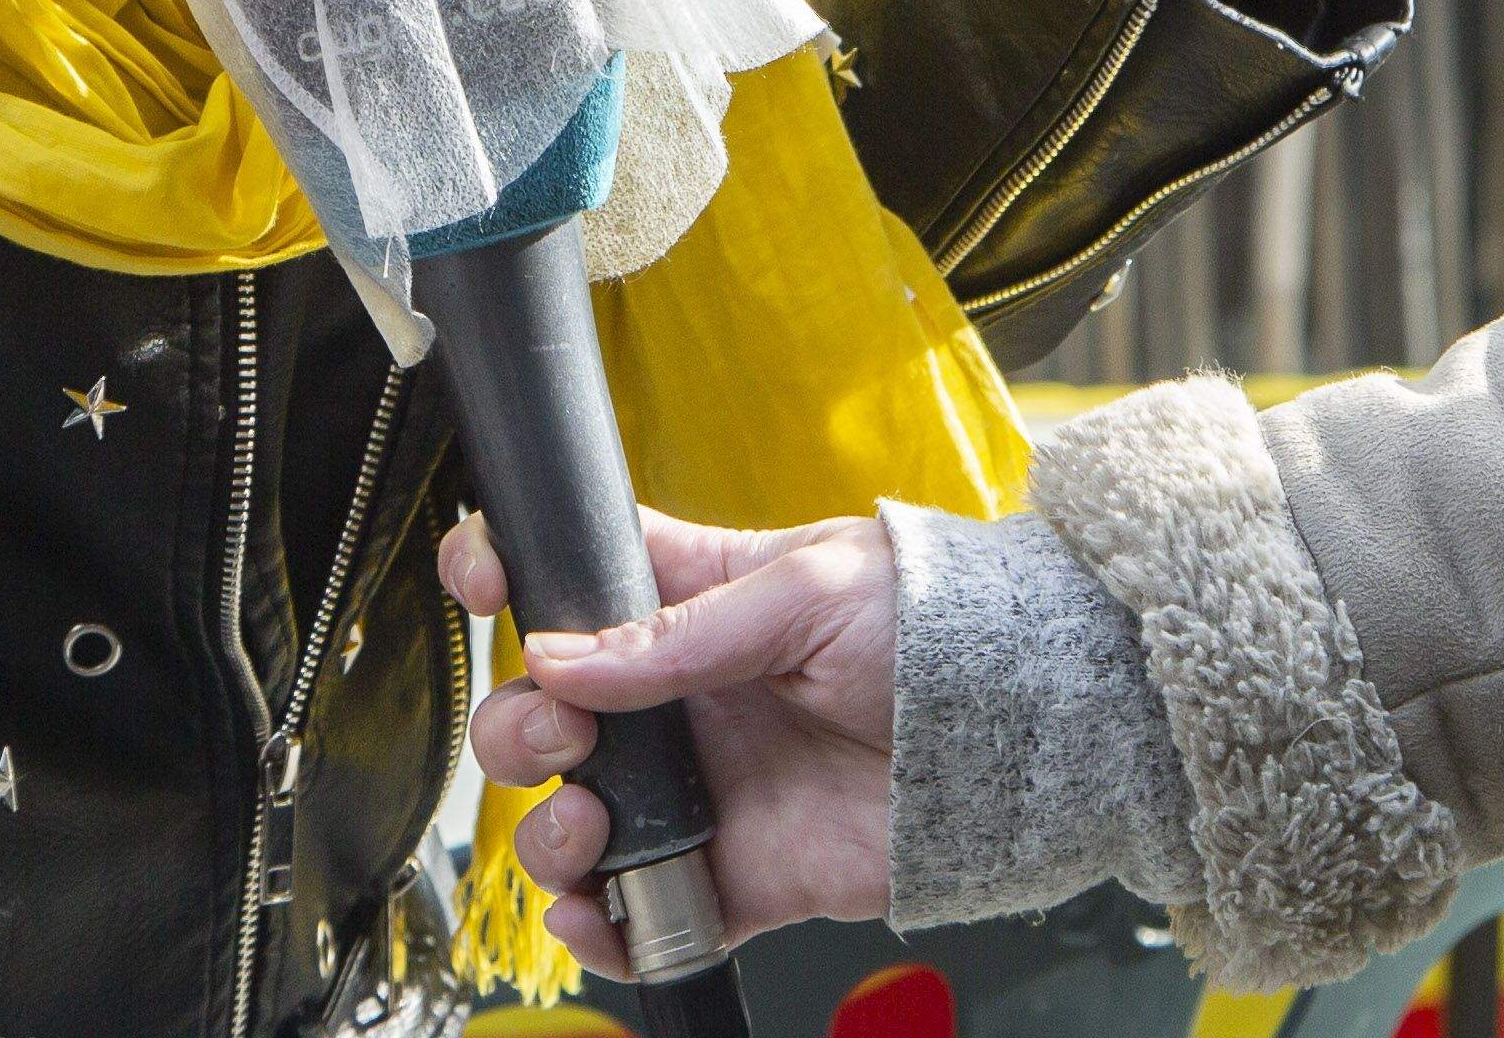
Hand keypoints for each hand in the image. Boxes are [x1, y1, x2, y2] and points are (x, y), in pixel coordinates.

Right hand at [447, 506, 901, 961]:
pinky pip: (643, 916)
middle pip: (547, 715)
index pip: (576, 579)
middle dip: (520, 730)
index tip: (482, 579)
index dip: (513, 574)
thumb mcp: (809, 591)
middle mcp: (681, 699)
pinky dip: (602, 928)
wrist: (1022, 729)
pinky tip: (598, 909)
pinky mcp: (736, 874)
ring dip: (552, 833)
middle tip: (564, 737)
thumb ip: (682, 631)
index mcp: (694, 599)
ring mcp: (704, 789)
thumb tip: (563, 656)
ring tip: (592, 826)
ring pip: (576, 821)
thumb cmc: (935, 623)